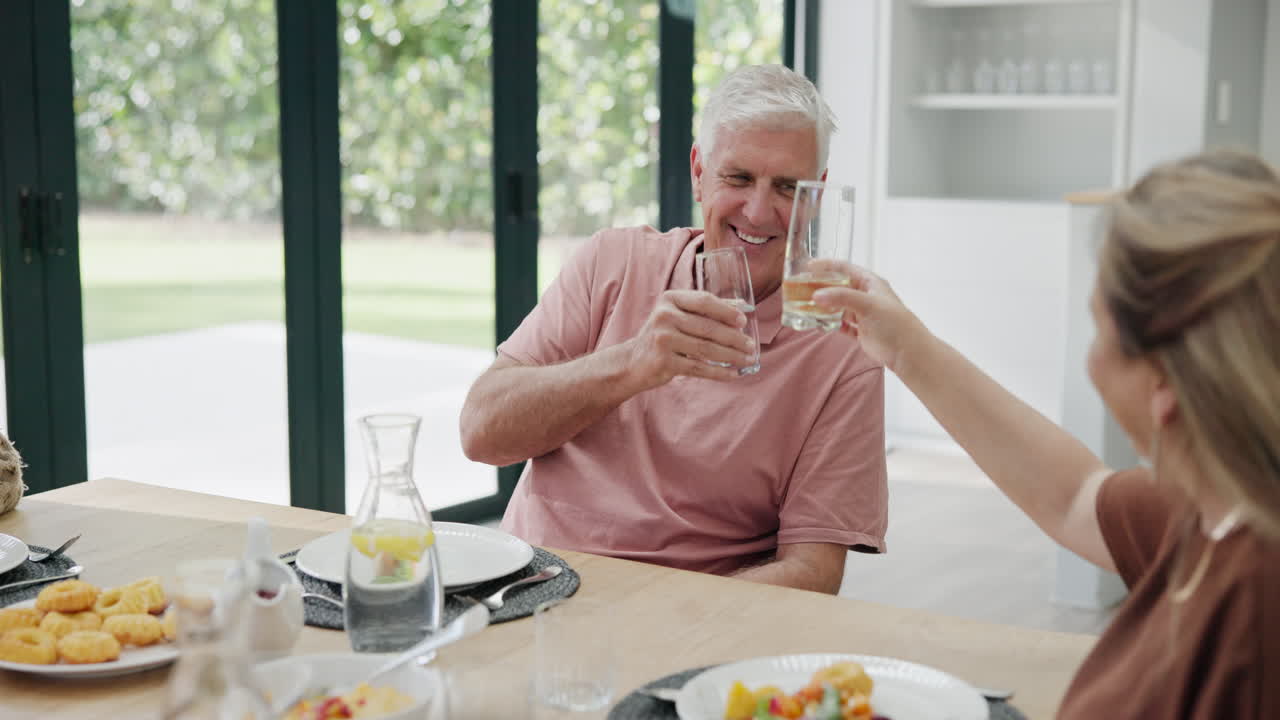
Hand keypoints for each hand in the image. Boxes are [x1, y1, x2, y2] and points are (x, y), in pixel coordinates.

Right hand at [621, 289, 755, 388]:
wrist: (631, 362)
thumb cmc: (662, 336)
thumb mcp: (678, 314)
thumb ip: (706, 308)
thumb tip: (742, 305)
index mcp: (670, 299)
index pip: (704, 301)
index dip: (727, 311)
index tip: (744, 321)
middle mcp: (664, 316)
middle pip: (708, 327)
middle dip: (734, 338)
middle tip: (750, 346)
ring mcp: (663, 339)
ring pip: (706, 348)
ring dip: (731, 356)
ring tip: (746, 360)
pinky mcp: (664, 361)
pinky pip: (698, 368)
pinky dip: (718, 372)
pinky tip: (733, 374)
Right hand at [811, 261, 924, 374]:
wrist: (907, 351)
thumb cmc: (894, 323)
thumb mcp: (868, 304)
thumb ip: (842, 297)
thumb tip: (816, 295)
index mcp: (870, 283)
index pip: (845, 269)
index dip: (827, 266)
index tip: (808, 266)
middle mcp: (865, 296)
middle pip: (838, 287)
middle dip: (821, 287)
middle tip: (802, 288)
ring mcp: (862, 314)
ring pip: (837, 306)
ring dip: (823, 307)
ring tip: (805, 306)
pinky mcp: (859, 331)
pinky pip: (840, 324)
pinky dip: (829, 324)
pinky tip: (818, 324)